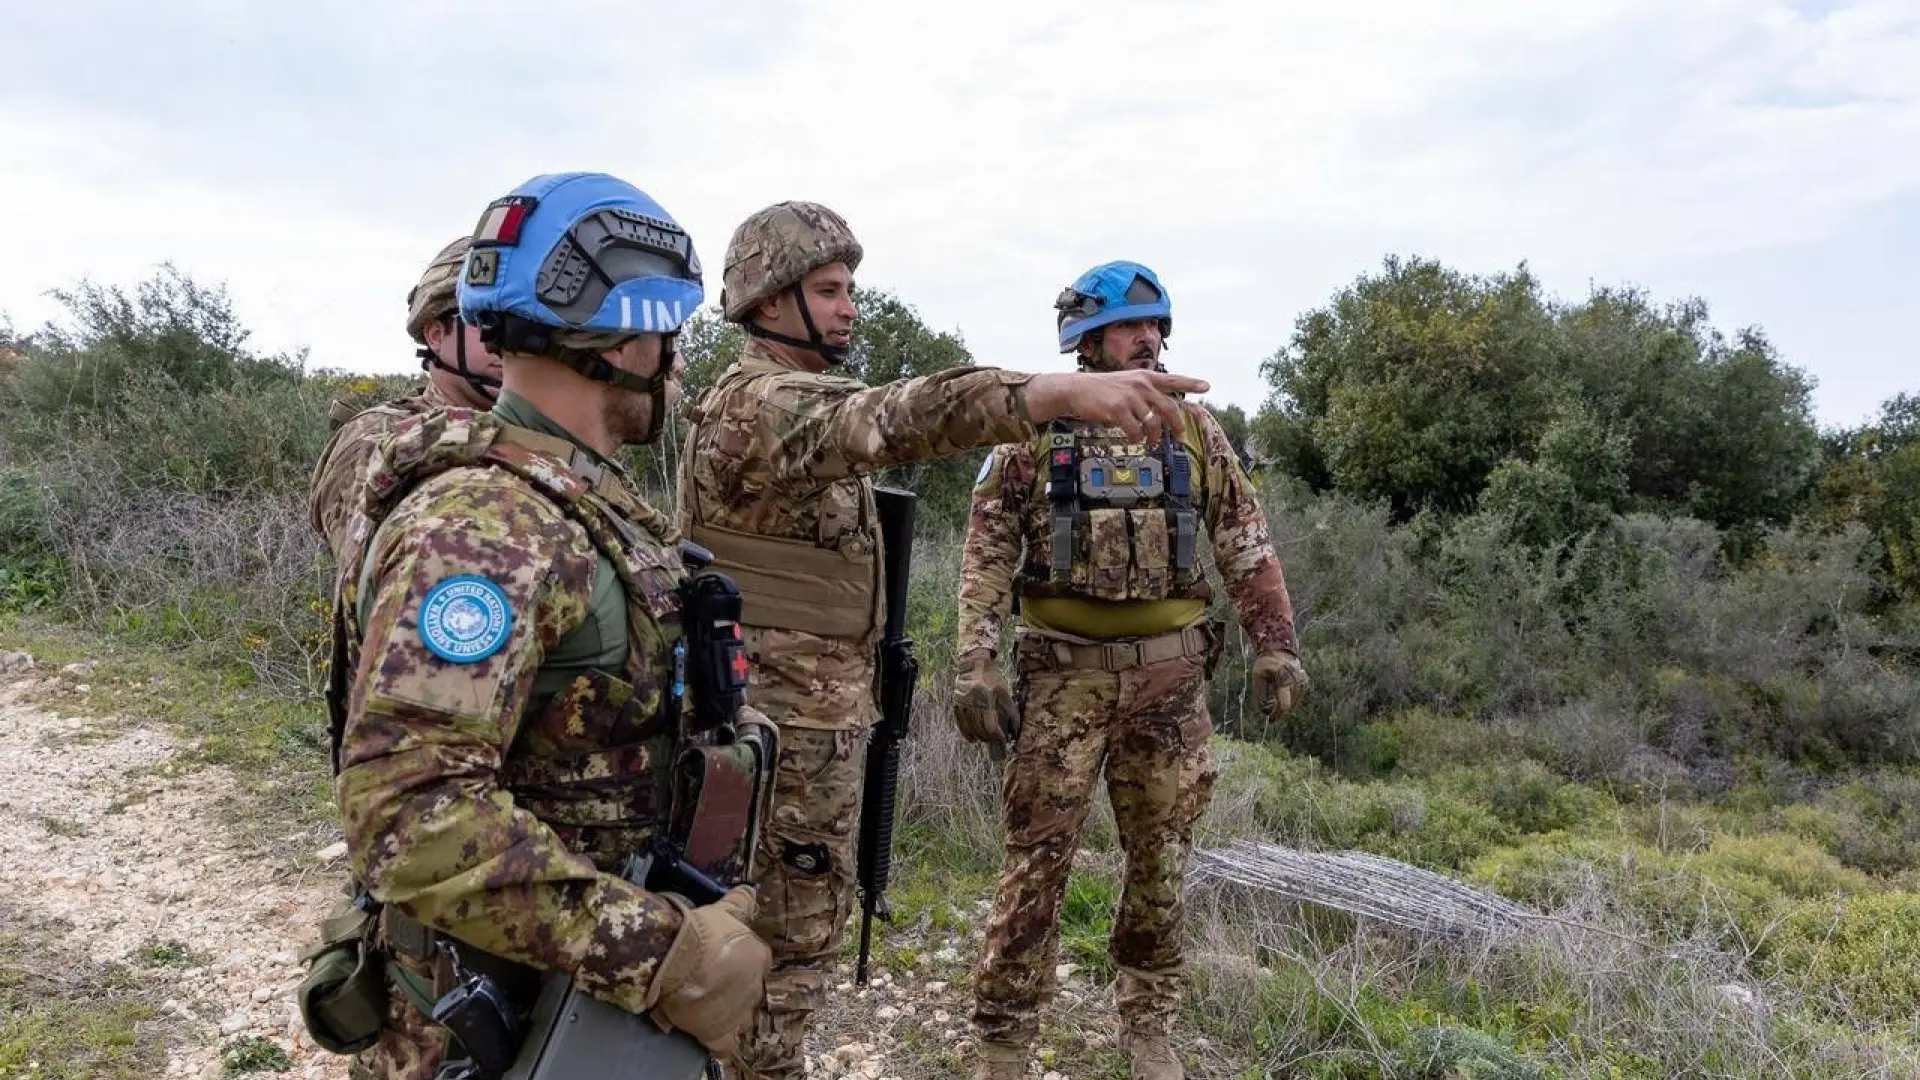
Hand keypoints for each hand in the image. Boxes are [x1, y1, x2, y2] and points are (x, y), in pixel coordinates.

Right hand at [645, 885, 769, 1056]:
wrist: (674, 957)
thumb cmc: (700, 931)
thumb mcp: (723, 911)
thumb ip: (740, 903)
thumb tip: (751, 890)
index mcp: (758, 957)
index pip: (757, 961)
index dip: (739, 960)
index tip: (722, 958)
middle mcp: (754, 985)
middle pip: (747, 987)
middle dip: (731, 985)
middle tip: (707, 979)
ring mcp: (739, 1010)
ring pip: (737, 1014)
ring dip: (724, 1009)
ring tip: (701, 1002)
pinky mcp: (719, 1031)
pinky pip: (725, 1043)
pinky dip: (718, 1039)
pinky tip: (706, 1030)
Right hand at [952, 650, 1016, 748]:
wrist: (974, 662)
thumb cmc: (992, 677)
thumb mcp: (1004, 691)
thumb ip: (1010, 710)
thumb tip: (1015, 727)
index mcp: (986, 699)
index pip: (990, 726)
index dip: (997, 736)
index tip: (1003, 741)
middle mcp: (972, 702)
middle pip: (980, 728)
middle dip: (988, 738)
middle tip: (995, 743)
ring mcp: (962, 703)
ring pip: (969, 727)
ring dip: (978, 736)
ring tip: (985, 741)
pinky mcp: (956, 702)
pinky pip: (960, 722)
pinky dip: (966, 732)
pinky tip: (972, 738)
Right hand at [1026, 369, 1209, 441]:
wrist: (1076, 389)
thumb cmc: (1102, 389)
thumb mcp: (1126, 383)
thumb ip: (1143, 393)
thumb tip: (1158, 411)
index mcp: (1144, 377)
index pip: (1173, 379)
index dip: (1191, 382)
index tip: (1207, 386)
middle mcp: (1141, 384)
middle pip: (1169, 407)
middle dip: (1177, 425)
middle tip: (1180, 436)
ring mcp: (1130, 397)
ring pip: (1153, 422)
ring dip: (1154, 436)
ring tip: (1151, 443)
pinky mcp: (1118, 409)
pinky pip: (1135, 430)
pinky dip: (1137, 439)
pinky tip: (1134, 440)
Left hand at [1250, 651, 1307, 721]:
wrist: (1278, 650)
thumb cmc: (1265, 664)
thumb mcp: (1257, 677)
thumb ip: (1260, 695)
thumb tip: (1263, 712)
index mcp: (1285, 680)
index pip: (1284, 705)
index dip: (1277, 715)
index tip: (1270, 720)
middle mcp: (1297, 681)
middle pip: (1290, 706)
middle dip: (1279, 712)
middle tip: (1270, 714)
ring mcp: (1303, 682)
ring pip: (1294, 703)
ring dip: (1285, 707)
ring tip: (1274, 706)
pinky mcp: (1304, 683)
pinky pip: (1297, 698)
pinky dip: (1290, 701)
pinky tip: (1281, 699)